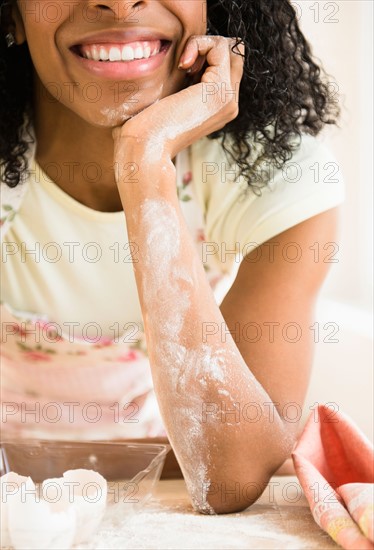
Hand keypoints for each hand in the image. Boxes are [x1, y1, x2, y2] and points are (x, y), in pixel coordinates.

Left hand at [112, 35, 244, 162]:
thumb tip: (186, 60)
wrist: (147, 148)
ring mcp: (228, 99)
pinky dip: (199, 44)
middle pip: (234, 55)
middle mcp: (229, 105)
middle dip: (209, 47)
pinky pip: (220, 47)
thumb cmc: (148, 128)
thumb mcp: (172, 101)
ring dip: (203, 45)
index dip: (205, 57)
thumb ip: (186, 84)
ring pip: (230, 48)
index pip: (227, 67)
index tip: (182, 71)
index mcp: (220, 109)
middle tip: (185, 66)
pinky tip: (182, 64)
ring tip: (183, 66)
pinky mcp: (219, 91)